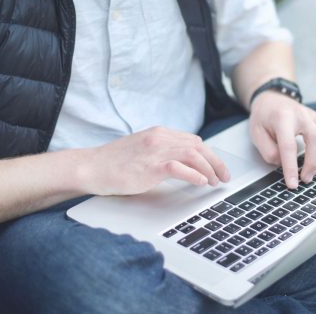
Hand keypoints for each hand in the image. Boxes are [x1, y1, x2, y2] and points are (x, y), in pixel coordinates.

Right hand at [82, 127, 229, 195]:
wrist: (91, 166)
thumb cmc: (115, 163)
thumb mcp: (143, 150)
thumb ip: (162, 151)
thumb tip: (184, 163)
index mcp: (159, 133)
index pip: (193, 141)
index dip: (209, 155)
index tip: (217, 168)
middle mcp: (160, 138)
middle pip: (198, 147)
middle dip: (216, 162)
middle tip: (224, 177)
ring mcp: (155, 151)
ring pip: (193, 155)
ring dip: (209, 169)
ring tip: (215, 182)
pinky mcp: (150, 166)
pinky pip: (179, 167)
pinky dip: (194, 175)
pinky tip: (201, 182)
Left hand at [249, 91, 315, 188]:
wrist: (272, 99)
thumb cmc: (264, 118)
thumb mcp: (256, 134)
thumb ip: (269, 151)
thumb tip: (284, 165)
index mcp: (282, 117)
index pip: (288, 145)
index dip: (291, 167)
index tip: (292, 184)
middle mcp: (300, 114)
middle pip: (315, 139)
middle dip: (313, 163)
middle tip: (305, 179)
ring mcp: (313, 115)